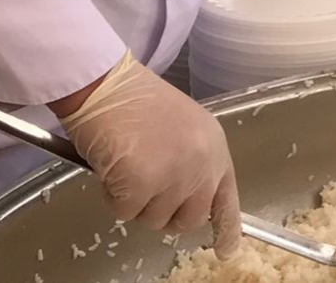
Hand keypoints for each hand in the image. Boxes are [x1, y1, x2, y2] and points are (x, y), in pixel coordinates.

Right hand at [56, 54, 241, 256]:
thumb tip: (183, 200)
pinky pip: (123, 212)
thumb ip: (191, 163)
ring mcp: (175, 175)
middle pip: (189, 219)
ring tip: (127, 164)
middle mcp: (202, 164)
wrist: (108, 84)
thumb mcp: (183, 130)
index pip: (226, 199)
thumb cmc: (137, 104)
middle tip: (143, 189)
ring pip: (152, 219)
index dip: (227, 229)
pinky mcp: (143, 183)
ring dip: (134, 202)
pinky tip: (111, 166)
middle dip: (163, 214)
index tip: (227, 250)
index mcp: (214, 149)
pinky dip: (111, 197)